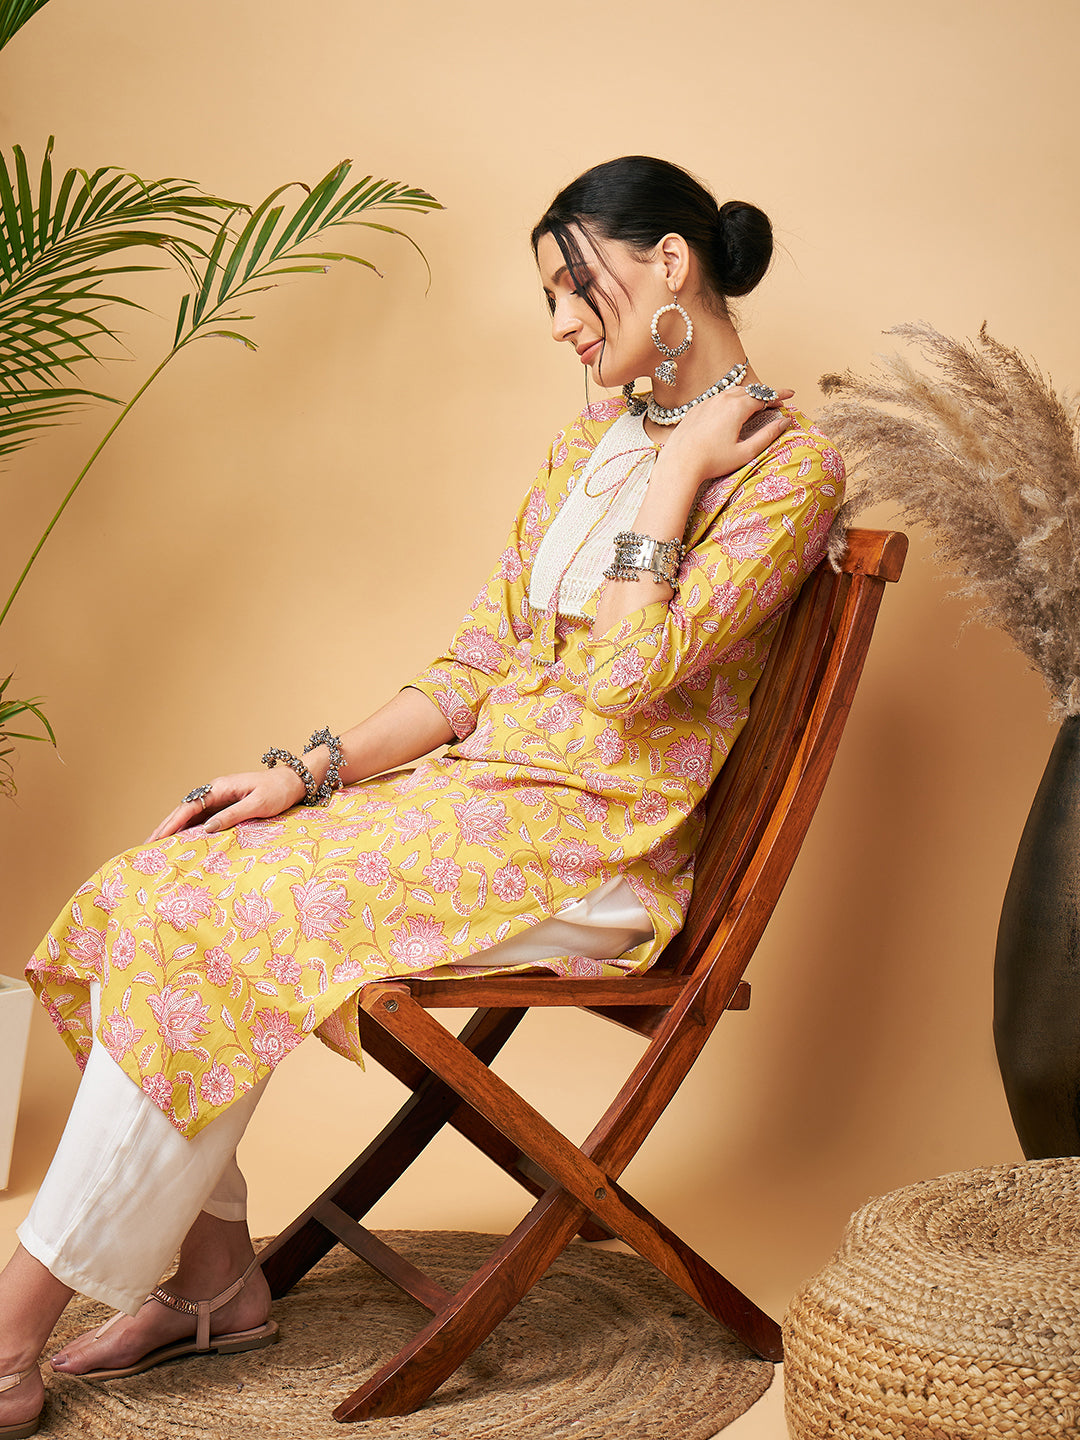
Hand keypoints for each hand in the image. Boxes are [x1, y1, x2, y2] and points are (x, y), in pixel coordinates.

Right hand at [147, 767, 305, 842]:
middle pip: (184, 811)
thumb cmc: (278, 791)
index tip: (156, 837)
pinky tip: (182, 842)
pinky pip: (203, 819)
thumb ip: (232, 815)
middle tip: (147, 846)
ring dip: (174, 830)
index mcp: (220, 788)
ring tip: (158, 847)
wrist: (294, 782)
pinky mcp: (226, 806)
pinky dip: (190, 830)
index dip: (171, 823)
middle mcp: (216, 792)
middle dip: (164, 827)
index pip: (188, 806)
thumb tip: (207, 828)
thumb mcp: (257, 804)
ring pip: (191, 816)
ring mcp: (220, 799)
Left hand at [654, 384, 793, 489]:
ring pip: (733, 392)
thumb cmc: (712, 461)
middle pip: (750, 391)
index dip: (780, 394)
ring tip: (758, 404)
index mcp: (737, 407)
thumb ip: (767, 435)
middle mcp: (722, 399)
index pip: (764, 395)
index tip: (792, 394)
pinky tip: (733, 409)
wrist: (679, 463)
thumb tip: (784, 422)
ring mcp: (708, 402)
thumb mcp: (745, 452)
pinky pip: (718, 398)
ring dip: (748, 395)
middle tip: (777, 402)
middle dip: (765, 394)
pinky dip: (731, 399)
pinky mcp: (697, 408)